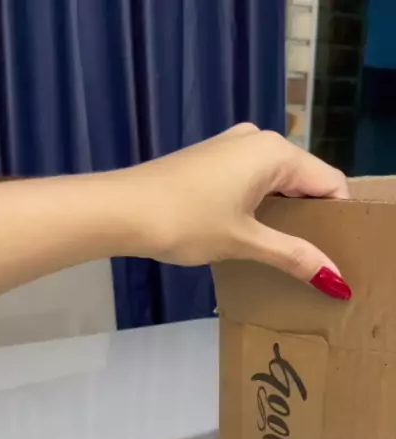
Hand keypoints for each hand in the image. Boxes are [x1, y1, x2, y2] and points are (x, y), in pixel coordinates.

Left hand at [129, 123, 350, 296]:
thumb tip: (333, 278)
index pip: (329, 182)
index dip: (338, 220)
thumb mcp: (244, 242)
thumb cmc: (185, 221)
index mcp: (275, 152)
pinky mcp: (210, 161)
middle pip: (304, 181)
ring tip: (286, 257)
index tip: (336, 257)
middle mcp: (258, 140)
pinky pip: (252, 183)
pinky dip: (259, 210)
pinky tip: (252, 239)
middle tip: (314, 263)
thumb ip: (292, 256)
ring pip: (276, 183)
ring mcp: (231, 148)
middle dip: (311, 220)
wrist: (120, 209)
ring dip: (283, 218)